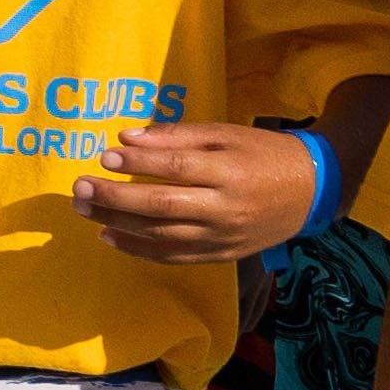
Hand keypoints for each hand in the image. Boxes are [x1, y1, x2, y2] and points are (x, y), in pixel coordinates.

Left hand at [74, 122, 316, 262]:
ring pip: (163, 236)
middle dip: (115, 199)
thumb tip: (127, 138)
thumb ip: (177, 136)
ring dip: (118, 226)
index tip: (104, 156)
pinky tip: (111, 237)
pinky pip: (175, 257)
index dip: (138, 164)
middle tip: (79, 189)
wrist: (311, 191)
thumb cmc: (262, 153)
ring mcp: (224, 237)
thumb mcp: (226, 133)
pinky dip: (139, 250)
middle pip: (162, 207)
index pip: (176, 169)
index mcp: (229, 171)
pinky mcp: (222, 255)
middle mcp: (226, 208)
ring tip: (85, 211)